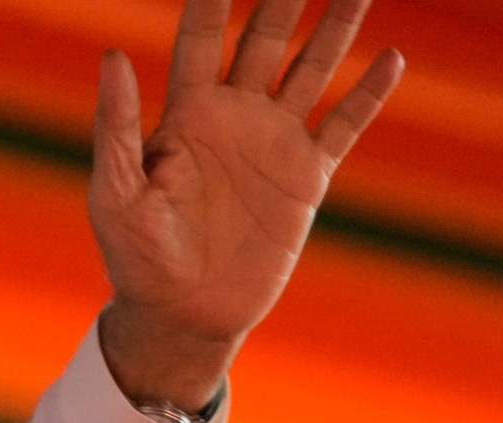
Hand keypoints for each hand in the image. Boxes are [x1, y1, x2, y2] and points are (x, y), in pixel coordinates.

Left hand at [91, 0, 403, 410]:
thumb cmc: (137, 257)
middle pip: (266, 37)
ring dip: (335, 27)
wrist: (183, 315)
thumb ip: (116, 127)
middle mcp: (233, 115)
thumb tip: (112, 55)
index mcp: (186, 112)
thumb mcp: (115, 194)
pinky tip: (391, 59)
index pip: (203, 36)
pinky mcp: (305, 178)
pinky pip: (342, 126)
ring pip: (311, 69)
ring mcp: (273, 143)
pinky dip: (367, 94)